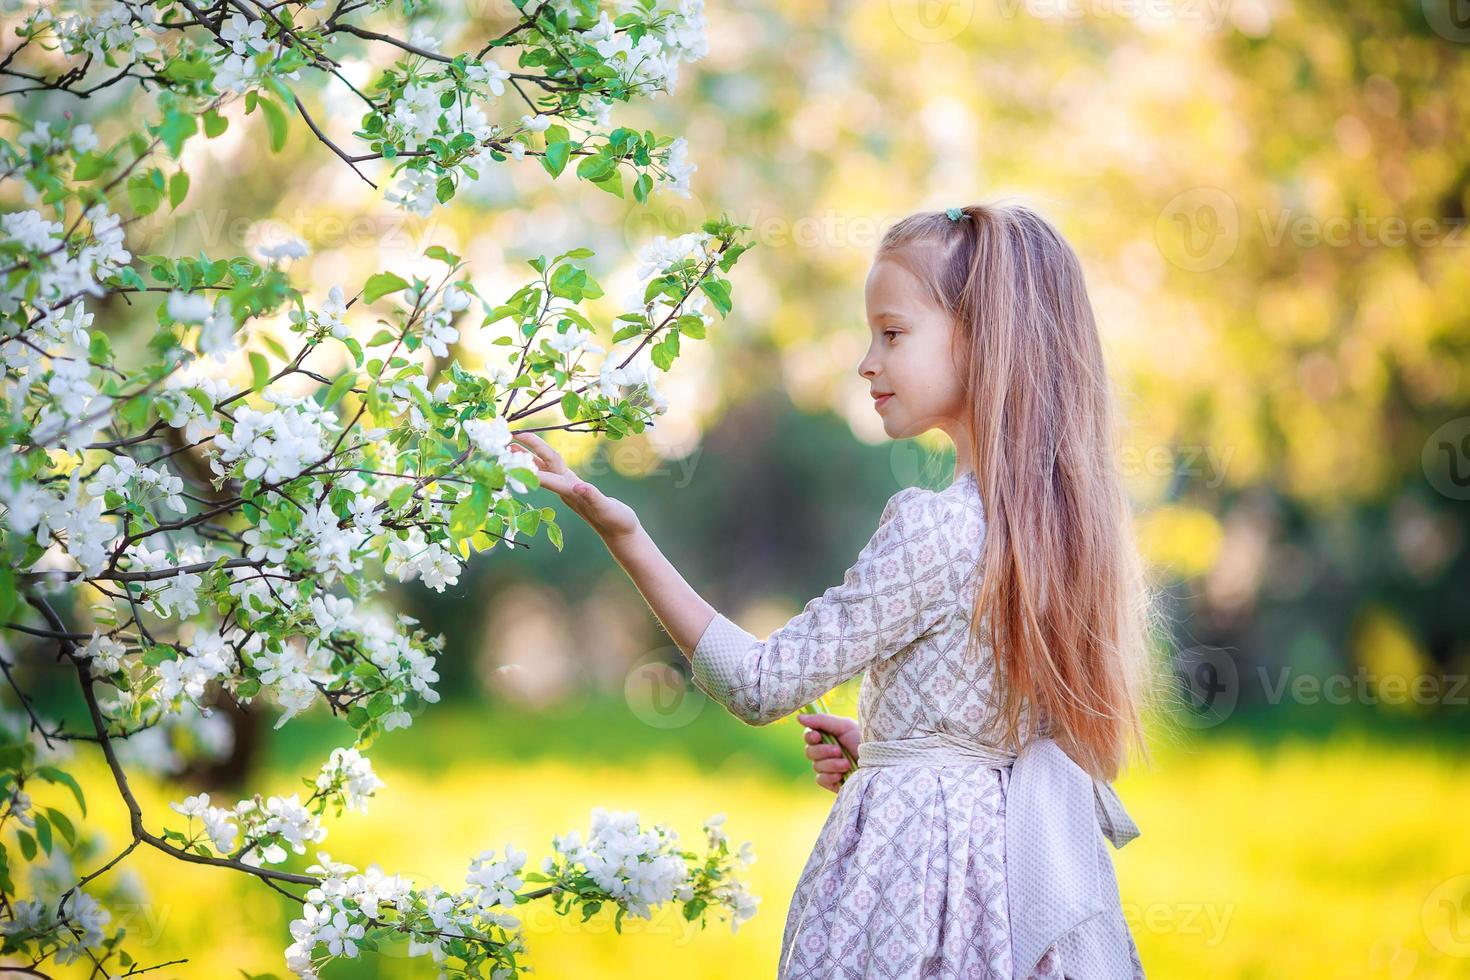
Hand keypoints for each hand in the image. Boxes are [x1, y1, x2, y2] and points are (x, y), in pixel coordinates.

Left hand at [510, 431, 640, 541]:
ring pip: (546, 468)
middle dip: (528, 451)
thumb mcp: (607, 509)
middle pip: (545, 465)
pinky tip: (537, 459)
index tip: (517, 450)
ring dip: (530, 456)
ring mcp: (569, 489)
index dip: (533, 461)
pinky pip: (554, 472)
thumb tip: (580, 487)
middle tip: (510, 437)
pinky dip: (543, 463)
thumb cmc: (617, 522)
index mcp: (572, 493)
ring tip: (513, 446)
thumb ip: (594, 498)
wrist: (620, 534)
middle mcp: (567, 489)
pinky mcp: (574, 489)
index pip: (549, 475)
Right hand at [796, 712, 859, 793]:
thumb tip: (799, 717)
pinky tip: (842, 775)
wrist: (879, 762)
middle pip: (809, 752)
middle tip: (838, 750)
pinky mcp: (832, 783)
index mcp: (828, 737)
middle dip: (823, 751)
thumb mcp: (845, 726)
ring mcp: (829, 768)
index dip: (810, 737)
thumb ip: (822, 721)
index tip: (818, 736)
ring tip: (847, 763)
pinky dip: (830, 776)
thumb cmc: (865, 740)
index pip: (809, 736)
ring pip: (816, 766)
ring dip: (831, 764)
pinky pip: (821, 779)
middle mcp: (826, 753)